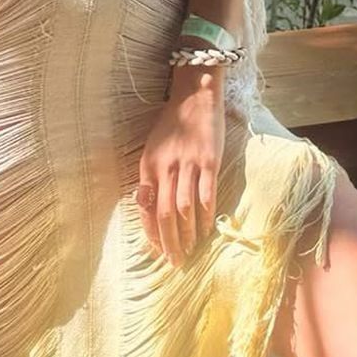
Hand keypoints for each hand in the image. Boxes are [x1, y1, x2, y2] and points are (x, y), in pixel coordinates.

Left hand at [137, 70, 225, 265]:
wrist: (194, 95)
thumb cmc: (172, 125)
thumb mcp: (152, 149)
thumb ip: (150, 178)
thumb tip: (147, 210)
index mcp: (148, 165)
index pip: (147, 208)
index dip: (152, 233)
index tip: (158, 252)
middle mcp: (166, 166)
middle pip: (166, 214)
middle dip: (170, 242)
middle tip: (176, 261)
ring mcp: (189, 163)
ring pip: (186, 208)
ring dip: (188, 233)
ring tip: (192, 249)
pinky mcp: (209, 160)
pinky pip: (207, 193)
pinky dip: (206, 215)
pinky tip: (207, 229)